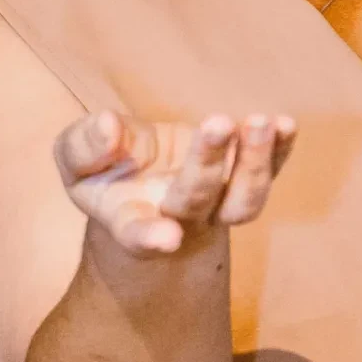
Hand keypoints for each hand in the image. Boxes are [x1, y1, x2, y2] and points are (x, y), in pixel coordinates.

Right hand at [54, 110, 295, 255]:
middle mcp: (178, 216)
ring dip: (255, 162)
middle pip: (197, 198)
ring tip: (261, 122)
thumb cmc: (103, 170)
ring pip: (243, 198)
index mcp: (128, 219)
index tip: (168, 239)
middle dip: (208, 164)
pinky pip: (267, 172)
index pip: (137, 234)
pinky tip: (286, 125)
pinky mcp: (240, 180)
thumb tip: (109, 129)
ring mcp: (216, 203)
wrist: (141, 178)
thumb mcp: (75, 158)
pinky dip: (280, 151)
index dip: (151, 237)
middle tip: (217, 124)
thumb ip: (83, 147)